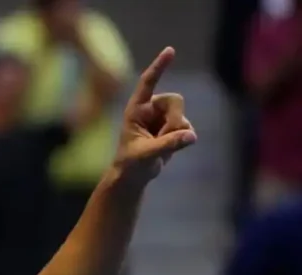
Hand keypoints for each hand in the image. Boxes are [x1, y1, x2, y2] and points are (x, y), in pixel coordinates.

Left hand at [111, 47, 196, 186]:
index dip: (159, 67)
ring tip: (160, 147)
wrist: (134, 175)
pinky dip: (182, 139)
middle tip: (165, 137)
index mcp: (136, 109)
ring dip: (176, 133)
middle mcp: (150, 108)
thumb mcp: (146, 155)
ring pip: (182, 116)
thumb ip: (168, 144)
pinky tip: (168, 148)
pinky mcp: (173, 126)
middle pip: (175, 100)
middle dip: (175, 119)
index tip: (170, 50)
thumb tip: (191, 136)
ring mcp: (163, 116)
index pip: (147, 83)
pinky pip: (187, 128)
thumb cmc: (130, 164)